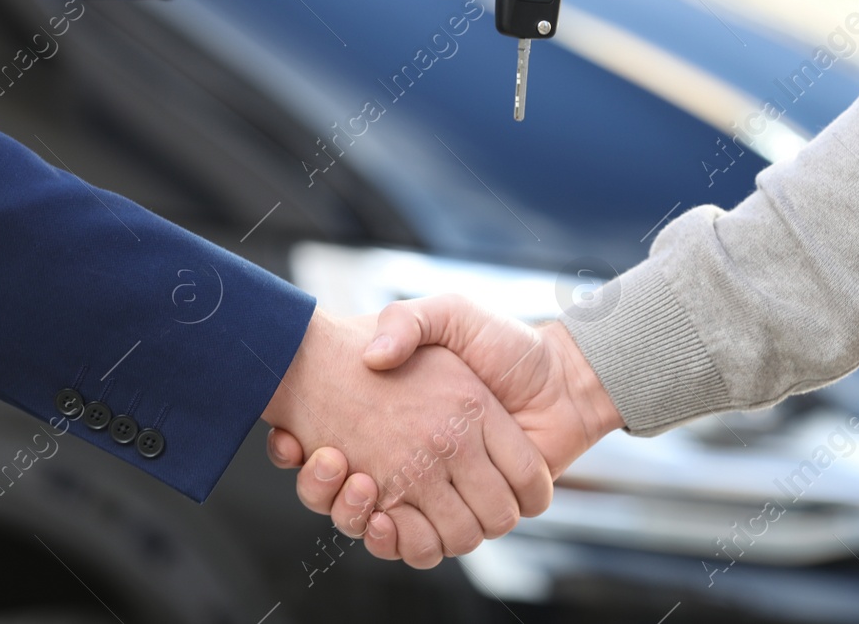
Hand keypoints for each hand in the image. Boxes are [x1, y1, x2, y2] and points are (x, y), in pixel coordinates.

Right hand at [260, 307, 553, 567]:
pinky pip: (417, 546)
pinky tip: (384, 515)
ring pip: (377, 528)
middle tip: (328, 459)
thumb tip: (372, 356)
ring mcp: (438, 491)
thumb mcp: (449, 313)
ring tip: (358, 481)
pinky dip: (396, 541)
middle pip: (349, 498)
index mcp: (401, 421)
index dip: (310, 457)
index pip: (332, 455)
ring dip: (355, 515)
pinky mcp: (464, 513)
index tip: (295, 438)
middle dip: (328, 490)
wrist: (563, 376)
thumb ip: (409, 320)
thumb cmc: (505, 343)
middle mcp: (414, 461)